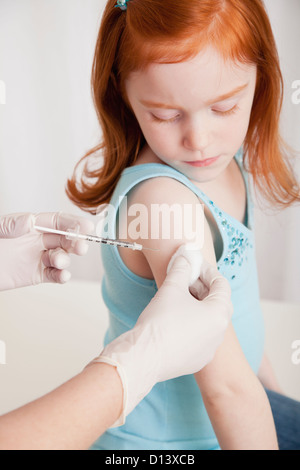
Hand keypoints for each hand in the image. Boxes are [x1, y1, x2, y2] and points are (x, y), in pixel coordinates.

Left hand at [0, 212, 93, 290]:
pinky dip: (62, 276)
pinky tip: (62, 275)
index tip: (87, 227)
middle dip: (75, 242)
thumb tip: (31, 221)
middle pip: (64, 239)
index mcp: (31, 226)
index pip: (57, 221)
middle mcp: (38, 240)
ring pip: (61, 257)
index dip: (73, 223)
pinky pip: (54, 275)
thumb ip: (12, 224)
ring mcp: (38, 258)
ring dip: (65, 259)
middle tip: (80, 247)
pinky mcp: (37, 275)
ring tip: (59, 262)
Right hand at [92, 246, 232, 424]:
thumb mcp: (171, 288)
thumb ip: (181, 269)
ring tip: (179, 296)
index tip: (193, 264)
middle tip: (186, 278)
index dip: (207, 271)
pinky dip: (192, 324)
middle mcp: (219, 333)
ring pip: (209, 321)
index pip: (221, 285)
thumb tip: (184, 257)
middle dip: (203, 287)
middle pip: (218, 303)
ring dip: (198, 306)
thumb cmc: (160, 321)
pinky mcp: (197, 360)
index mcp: (219, 314)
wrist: (144, 357)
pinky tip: (175, 318)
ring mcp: (209, 349)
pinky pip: (200, 337)